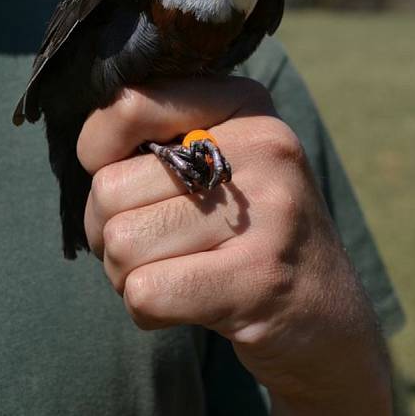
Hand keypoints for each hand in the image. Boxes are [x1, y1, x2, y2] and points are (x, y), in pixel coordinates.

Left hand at [78, 77, 393, 415]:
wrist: (326, 311)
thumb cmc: (246, 228)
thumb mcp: (219, 160)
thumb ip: (159, 136)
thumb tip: (88, 149)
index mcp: (245, 104)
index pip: (128, 106)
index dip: (97, 151)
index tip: (122, 182)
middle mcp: (263, 146)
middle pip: (110, 187)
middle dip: (107, 230)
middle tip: (149, 245)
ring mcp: (268, 211)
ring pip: (122, 244)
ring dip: (127, 274)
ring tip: (173, 272)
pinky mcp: (259, 279)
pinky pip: (146, 293)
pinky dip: (147, 309)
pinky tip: (186, 304)